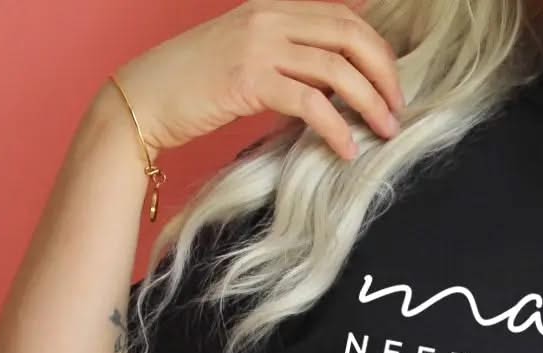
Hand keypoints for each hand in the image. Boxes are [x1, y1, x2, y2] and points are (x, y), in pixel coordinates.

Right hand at [112, 0, 404, 161]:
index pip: (343, 18)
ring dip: (370, 103)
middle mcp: (269, 17)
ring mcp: (259, 44)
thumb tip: (334, 86)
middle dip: (384, 73)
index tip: (392, 84)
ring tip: (385, 131)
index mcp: (272, 8)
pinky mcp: (248, 79)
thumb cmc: (193, 89)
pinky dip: (336, 128)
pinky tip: (347, 149)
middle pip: (350, 36)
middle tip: (399, 109)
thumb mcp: (246, 59)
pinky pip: (310, 102)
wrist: (143, 99)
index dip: (377, 50)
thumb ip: (287, 59)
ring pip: (337, 68)